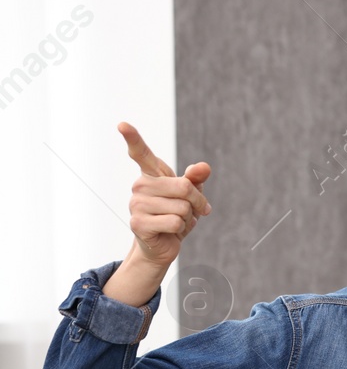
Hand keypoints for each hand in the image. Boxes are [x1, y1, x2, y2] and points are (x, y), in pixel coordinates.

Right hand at [119, 121, 211, 268]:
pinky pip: (174, 222)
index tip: (122, 125)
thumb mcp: (190, 195)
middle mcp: (140, 186)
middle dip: (197, 202)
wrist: (164, 244)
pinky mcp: (138, 223)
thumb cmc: (176, 214)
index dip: (132, 138)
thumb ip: (196, 178)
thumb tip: (203, 167)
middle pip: (184, 187)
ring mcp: (136, 204)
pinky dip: (180, 228)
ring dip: (187, 218)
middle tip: (193, 210)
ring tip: (176, 220)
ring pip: (181, 207)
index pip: (140, 153)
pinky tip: (169, 230)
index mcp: (151, 174)